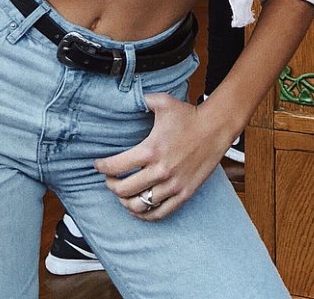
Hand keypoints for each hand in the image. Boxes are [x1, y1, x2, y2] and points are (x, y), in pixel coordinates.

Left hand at [94, 93, 231, 220]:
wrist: (216, 127)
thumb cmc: (188, 114)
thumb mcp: (163, 102)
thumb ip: (141, 99)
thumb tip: (123, 97)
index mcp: (151, 150)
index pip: (116, 167)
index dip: (102, 167)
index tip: (97, 165)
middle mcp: (160, 171)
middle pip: (124, 190)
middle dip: (111, 186)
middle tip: (109, 180)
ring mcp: (173, 185)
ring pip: (140, 206)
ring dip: (126, 202)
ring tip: (123, 195)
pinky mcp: (184, 194)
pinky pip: (160, 213)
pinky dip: (145, 215)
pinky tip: (139, 208)